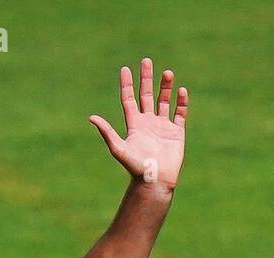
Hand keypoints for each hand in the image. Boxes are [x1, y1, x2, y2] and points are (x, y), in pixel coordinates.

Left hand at [89, 58, 187, 191]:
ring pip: (164, 102)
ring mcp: (162, 127)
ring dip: (165, 87)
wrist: (154, 181)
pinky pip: (180, 114)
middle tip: (146, 61)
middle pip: (146, 96)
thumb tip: (91, 118)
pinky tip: (181, 90)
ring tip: (167, 72)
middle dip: (146, 79)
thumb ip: (107, 132)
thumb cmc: (135, 167)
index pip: (129, 100)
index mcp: (134, 125)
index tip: (125, 69)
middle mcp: (147, 123)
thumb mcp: (119, 148)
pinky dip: (181, 102)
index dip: (127, 85)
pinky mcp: (176, 133)